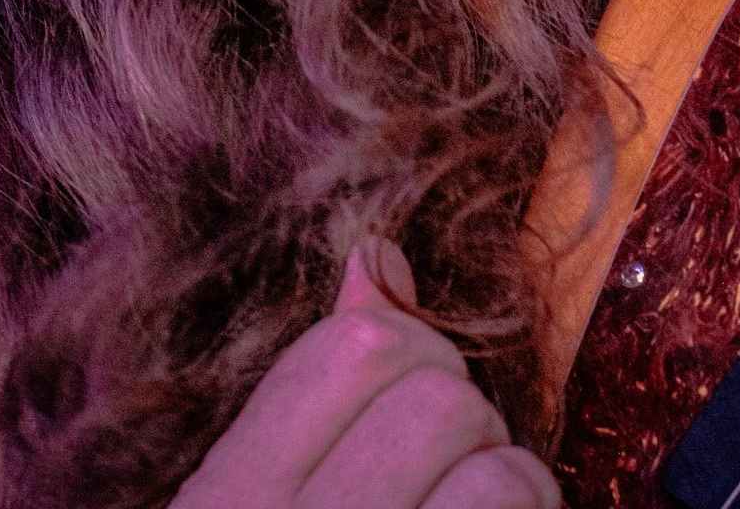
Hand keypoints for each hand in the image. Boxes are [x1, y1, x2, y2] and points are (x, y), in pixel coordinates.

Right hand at [173, 240, 560, 507]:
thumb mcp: (256, 498)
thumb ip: (307, 393)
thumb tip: (375, 255)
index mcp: (223, 500)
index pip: (352, 347)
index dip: (406, 346)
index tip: (409, 390)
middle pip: (427, 383)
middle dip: (458, 413)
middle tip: (438, 475)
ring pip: (486, 449)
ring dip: (502, 477)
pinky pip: (516, 499)